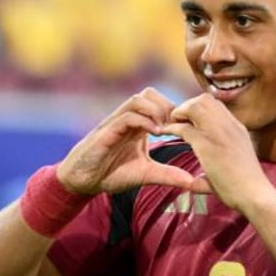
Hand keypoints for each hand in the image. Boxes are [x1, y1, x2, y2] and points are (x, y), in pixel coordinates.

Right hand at [58, 87, 196, 194]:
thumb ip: (168, 175)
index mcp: (139, 125)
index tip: (187, 127)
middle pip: (150, 93)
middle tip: (177, 126)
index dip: (176, 111)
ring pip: (138, 99)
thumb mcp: (147, 174)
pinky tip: (155, 134)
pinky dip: (143, 120)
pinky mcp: (106, 132)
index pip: (159, 103)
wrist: (83, 181)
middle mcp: (128, 119)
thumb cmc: (112, 174)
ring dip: (156, 110)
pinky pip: (126, 116)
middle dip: (167, 106)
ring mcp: (116, 123)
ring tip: (166, 129)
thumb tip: (192, 182)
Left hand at [164, 94, 272, 210]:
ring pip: (194, 107)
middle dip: (187, 106)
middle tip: (177, 122)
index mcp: (238, 129)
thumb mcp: (235, 166)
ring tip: (171, 126)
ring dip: (179, 114)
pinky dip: (171, 128)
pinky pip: (184, 128)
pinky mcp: (208, 145)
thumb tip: (197, 182)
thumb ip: (217, 167)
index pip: (216, 105)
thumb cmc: (246, 188)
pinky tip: (165, 134)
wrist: (255, 194)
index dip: (199, 109)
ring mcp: (219, 133)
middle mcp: (229, 126)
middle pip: (204, 99)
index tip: (189, 122)